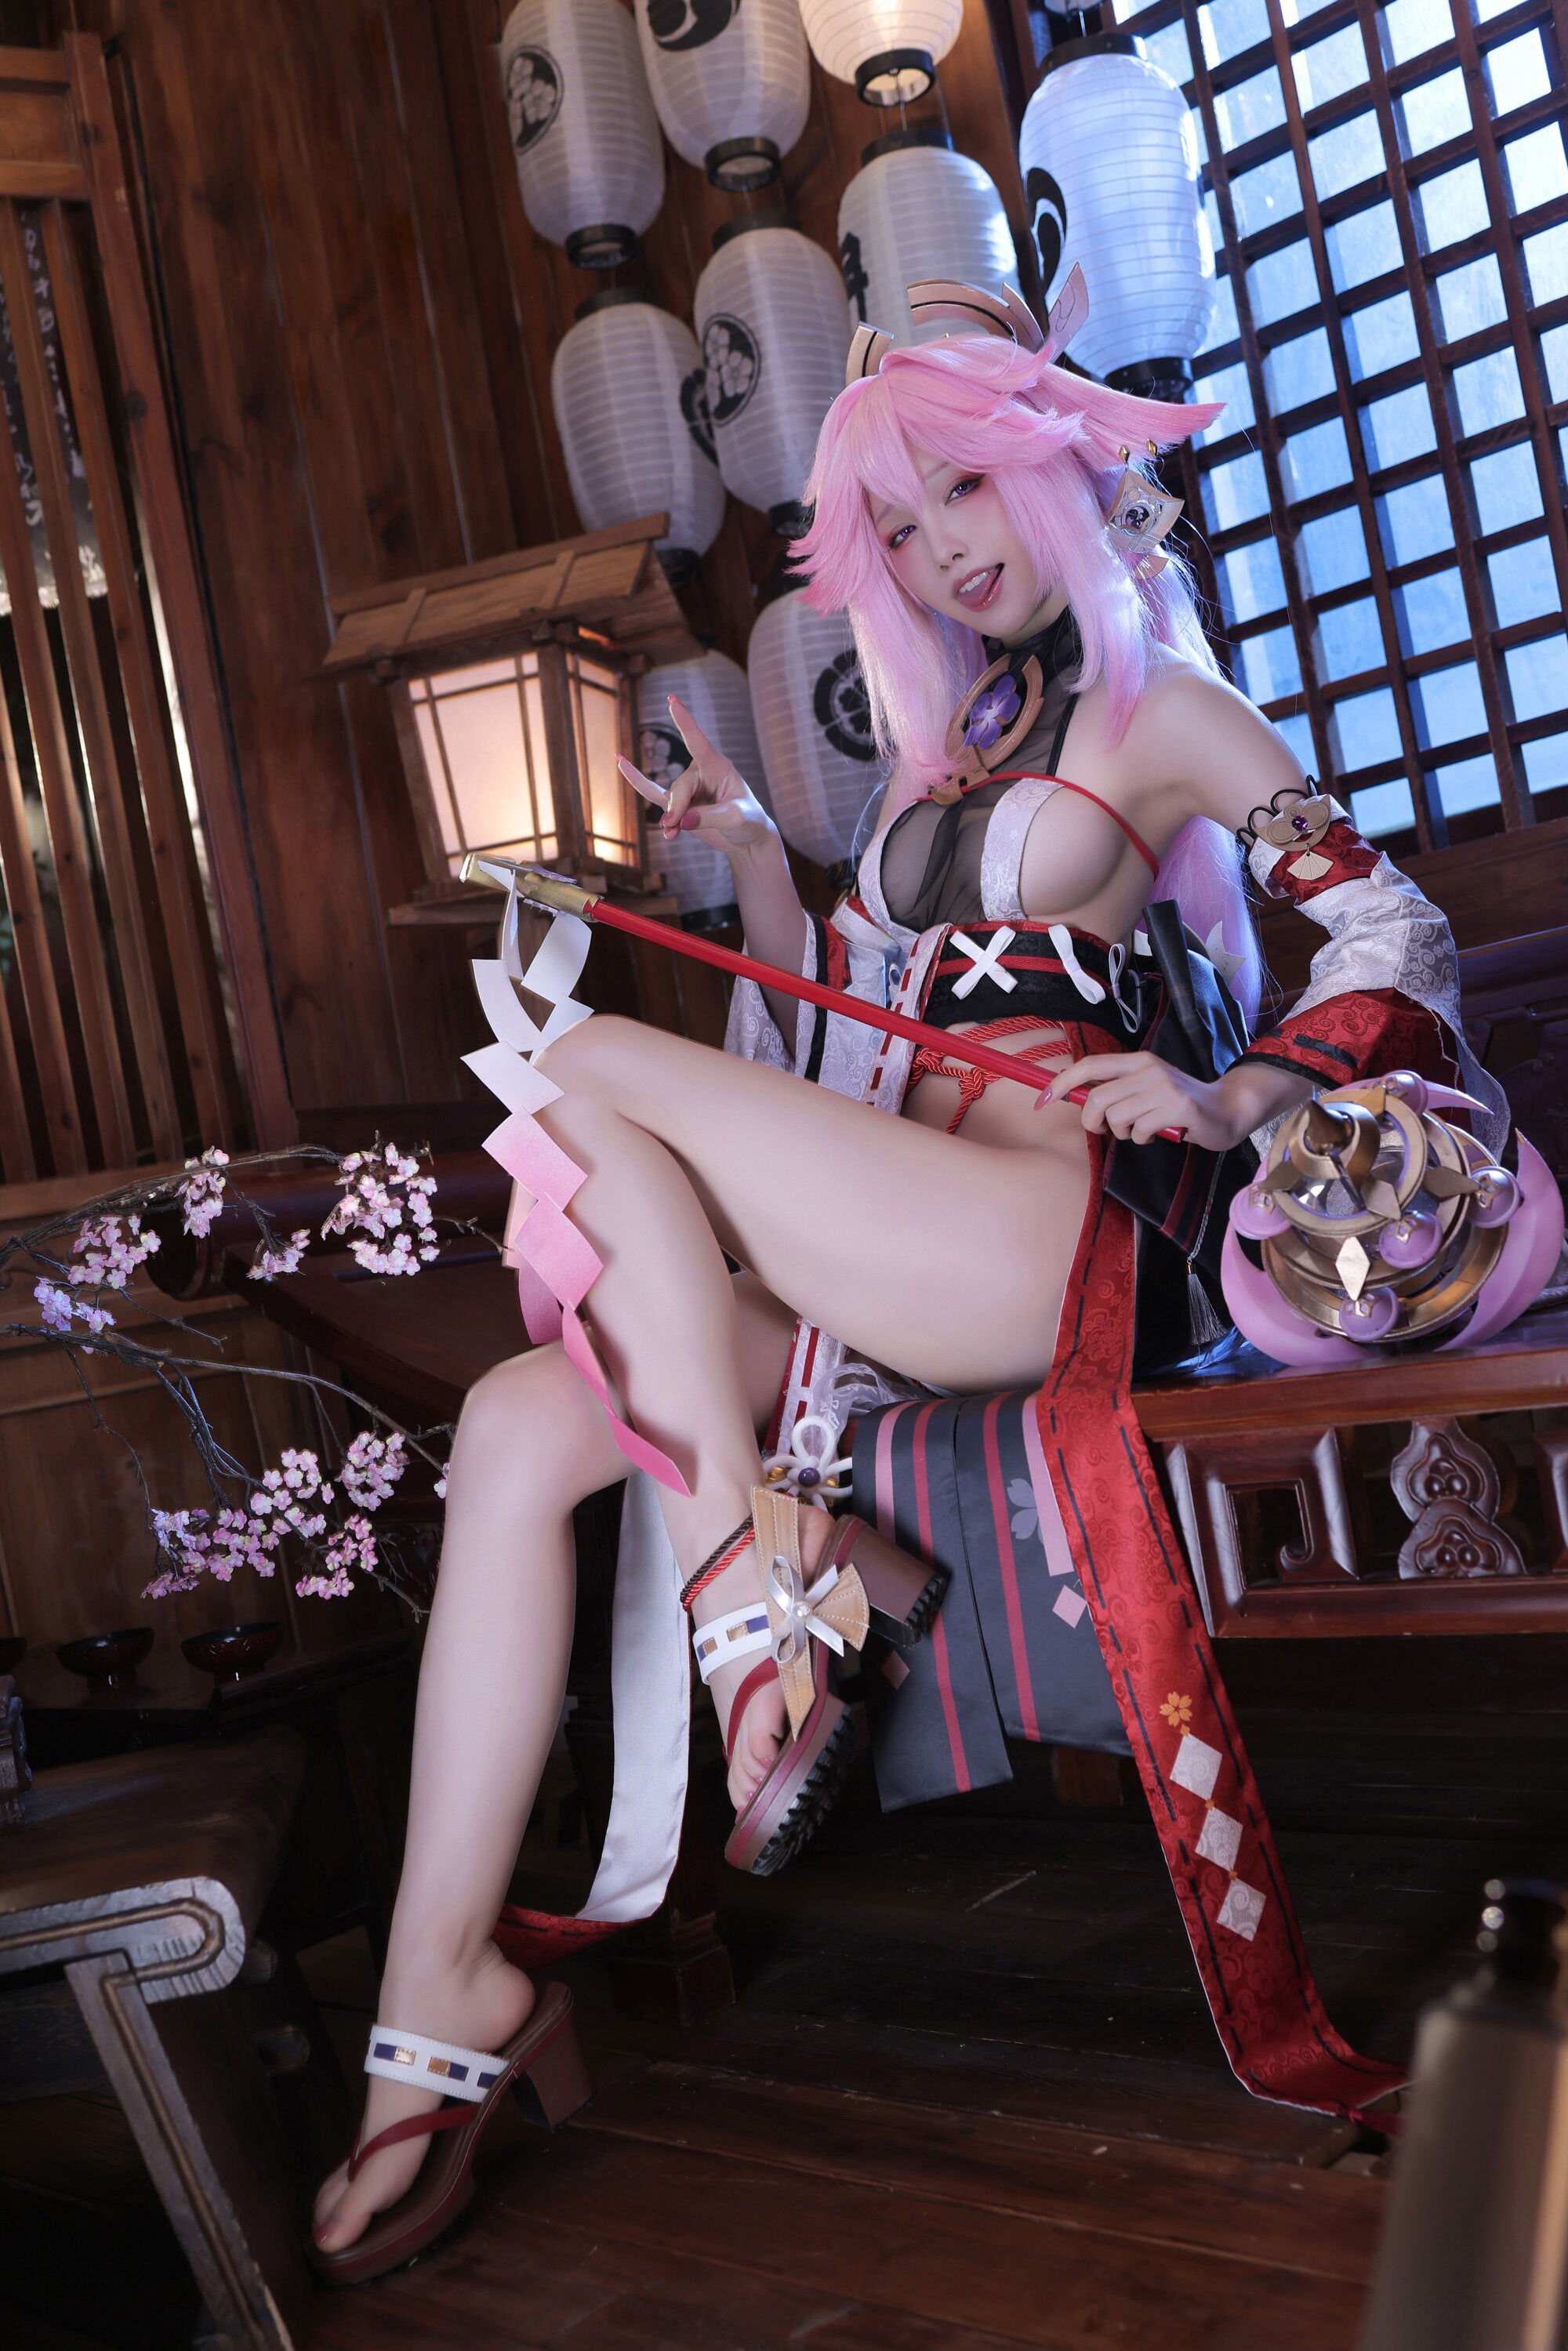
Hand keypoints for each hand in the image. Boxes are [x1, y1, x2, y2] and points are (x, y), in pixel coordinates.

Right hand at [618, 694, 773, 856]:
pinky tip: (621, 762)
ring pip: (669, 800)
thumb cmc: (748, 820)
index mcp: (717, 765)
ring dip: (671, 820)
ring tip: (672, 835)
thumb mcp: (736, 818)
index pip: (698, 741)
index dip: (685, 721)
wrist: (747, 837)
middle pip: (680, 787)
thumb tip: (677, 821)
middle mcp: (700, 772)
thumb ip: (707, 817)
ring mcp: (688, 788)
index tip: (672, 700)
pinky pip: (653, 792)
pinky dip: (637, 782)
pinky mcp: (679, 804)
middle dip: (677, 808)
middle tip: (674, 827)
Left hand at [1047, 1051, 1246, 1150]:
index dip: (1061, 1082)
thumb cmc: (1178, 1103)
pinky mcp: (1178, 1108)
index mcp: (1138, 1061)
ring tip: (1141, 1130)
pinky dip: (1143, 1139)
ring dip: (1123, 1133)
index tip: (1041, 1100)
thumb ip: (1115, 1089)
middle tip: (1105, 1129)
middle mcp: (1149, 1069)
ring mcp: (1164, 1088)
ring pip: (1117, 1118)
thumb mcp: (1146, 1087)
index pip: (1090, 1065)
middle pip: (1096, 1097)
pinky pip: (1140, 1131)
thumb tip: (1072, 1096)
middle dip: (1092, 1121)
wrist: (1226, 1109)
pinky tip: (1159, 1134)